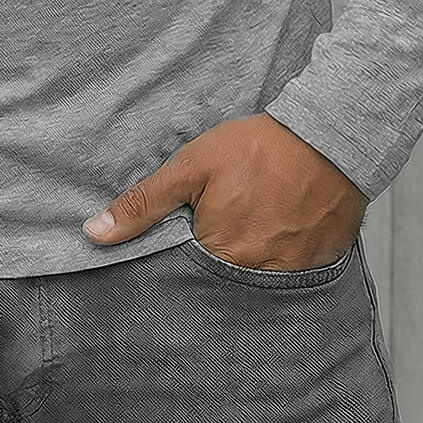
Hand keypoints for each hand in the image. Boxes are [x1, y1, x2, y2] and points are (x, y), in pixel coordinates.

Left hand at [82, 112, 367, 270]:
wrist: (328, 136)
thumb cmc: (258, 148)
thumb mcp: (192, 165)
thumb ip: (144, 202)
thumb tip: (95, 233)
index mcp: (218, 254)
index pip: (182, 279)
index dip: (176, 263)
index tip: (180, 243)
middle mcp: (254, 276)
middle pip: (218, 285)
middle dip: (210, 267)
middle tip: (219, 231)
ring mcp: (289, 276)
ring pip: (253, 285)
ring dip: (244, 264)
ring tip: (248, 231)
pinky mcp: (317, 268)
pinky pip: (288, 279)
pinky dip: (277, 262)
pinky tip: (275, 234)